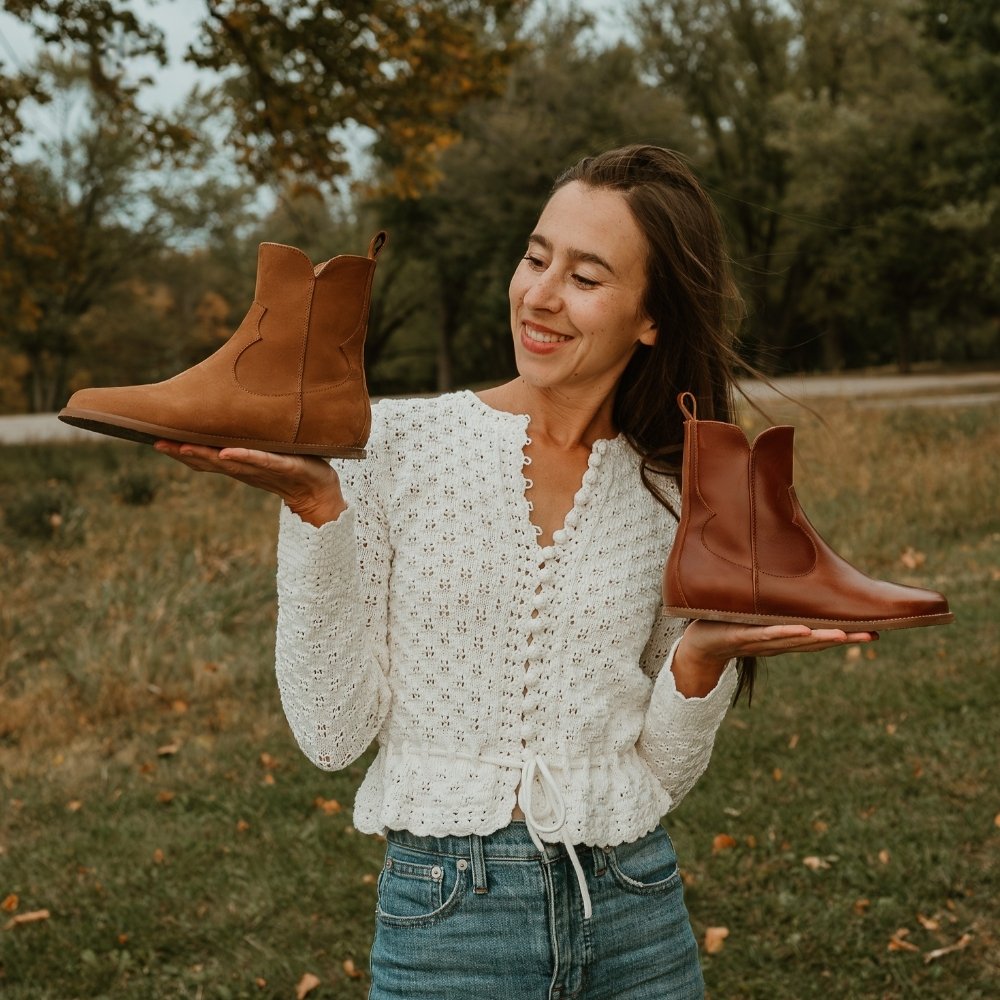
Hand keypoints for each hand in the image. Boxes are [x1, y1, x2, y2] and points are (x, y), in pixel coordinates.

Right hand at [153, 441, 346, 525]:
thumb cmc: (296, 469)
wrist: (322, 493)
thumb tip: (234, 421)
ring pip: (229, 462)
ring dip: (205, 455)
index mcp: (240, 464)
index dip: (181, 450)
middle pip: (209, 461)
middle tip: (156, 442)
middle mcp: (247, 468)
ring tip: (182, 447)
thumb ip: (251, 442)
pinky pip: (262, 461)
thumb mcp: (269, 452)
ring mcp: (264, 469)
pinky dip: (245, 457)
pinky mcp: (285, 467)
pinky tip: (227, 453)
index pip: (206, 457)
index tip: (154, 438)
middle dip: (183, 452)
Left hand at [672, 620, 877, 697]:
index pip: (819, 635)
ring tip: (844, 633)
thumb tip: (798, 577)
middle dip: (843, 637)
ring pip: (794, 639)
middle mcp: (777, 643)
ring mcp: (759, 642)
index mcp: (784, 638)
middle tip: (872, 633)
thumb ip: (779, 602)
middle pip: (814, 640)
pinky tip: (803, 629)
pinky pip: (765, 634)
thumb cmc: (729, 625)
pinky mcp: (739, 636)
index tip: (875, 631)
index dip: (846, 634)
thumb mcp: (758, 612)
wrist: (697, 644)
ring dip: (820, 638)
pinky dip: (784, 633)